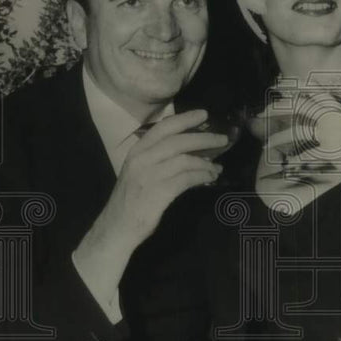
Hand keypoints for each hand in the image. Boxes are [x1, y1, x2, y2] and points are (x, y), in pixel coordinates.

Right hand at [74, 109, 227, 305]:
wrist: (119, 226)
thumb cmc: (132, 199)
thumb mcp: (139, 171)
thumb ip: (157, 157)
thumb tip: (188, 149)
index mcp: (137, 151)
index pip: (163, 128)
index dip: (185, 119)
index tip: (203, 114)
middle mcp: (142, 159)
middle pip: (178, 141)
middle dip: (203, 138)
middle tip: (221, 139)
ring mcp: (150, 175)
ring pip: (185, 159)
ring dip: (206, 162)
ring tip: (217, 166)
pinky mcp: (160, 192)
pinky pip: (187, 178)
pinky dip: (202, 176)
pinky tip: (210, 178)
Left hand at [255, 91, 340, 208]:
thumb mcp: (340, 128)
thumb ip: (323, 116)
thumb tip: (299, 107)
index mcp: (337, 108)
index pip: (313, 89)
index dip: (293, 85)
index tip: (275, 85)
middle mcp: (335, 116)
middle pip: (300, 104)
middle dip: (277, 108)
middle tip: (261, 114)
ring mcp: (334, 131)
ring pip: (299, 130)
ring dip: (279, 139)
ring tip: (266, 146)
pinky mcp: (332, 148)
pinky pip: (307, 153)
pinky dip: (296, 158)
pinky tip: (289, 164)